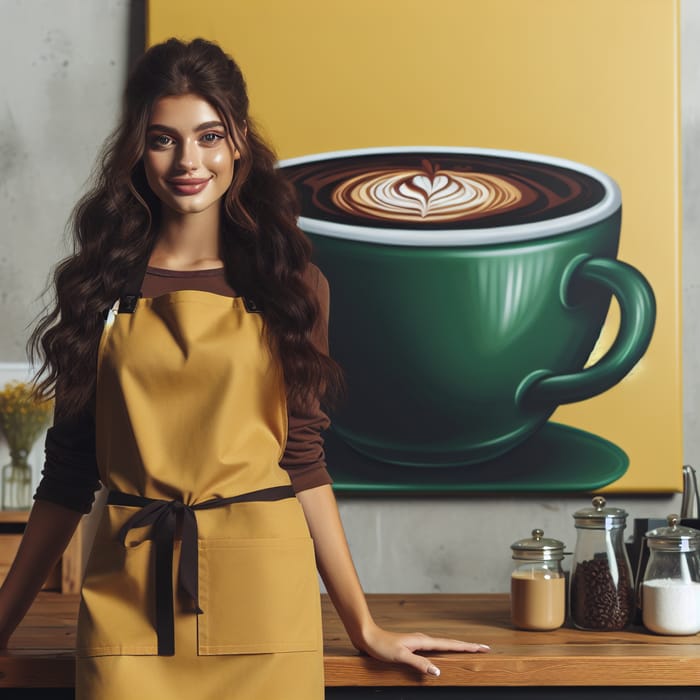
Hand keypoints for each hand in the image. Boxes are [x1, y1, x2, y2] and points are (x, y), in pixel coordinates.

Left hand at [356, 623, 489, 676]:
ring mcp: (419, 642)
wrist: (368, 637)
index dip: (467, 647)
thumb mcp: (400, 656)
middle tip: (484, 648)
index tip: (483, 647)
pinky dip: (445, 649)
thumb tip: (438, 672)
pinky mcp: (413, 646)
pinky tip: (444, 653)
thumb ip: (419, 664)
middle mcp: (423, 640)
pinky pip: (435, 648)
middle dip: (467, 646)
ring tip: (469, 649)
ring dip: (457, 646)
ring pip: (443, 644)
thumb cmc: (382, 646)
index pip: (450, 644)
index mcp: (423, 641)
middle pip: (450, 643)